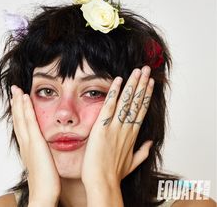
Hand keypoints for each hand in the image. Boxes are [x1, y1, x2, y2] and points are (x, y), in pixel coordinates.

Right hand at [11, 85, 60, 205]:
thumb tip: (45, 151)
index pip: (22, 127)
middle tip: (14, 92)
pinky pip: (29, 121)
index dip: (19, 114)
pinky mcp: (35, 142)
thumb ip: (43, 155)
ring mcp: (29, 142)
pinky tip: (25, 98)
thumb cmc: (47, 181)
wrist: (44, 193)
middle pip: (19, 120)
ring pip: (21, 118)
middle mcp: (26, 143)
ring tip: (17, 91)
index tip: (19, 102)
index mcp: (28, 148)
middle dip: (16, 105)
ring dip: (19, 103)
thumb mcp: (43, 163)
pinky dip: (25, 109)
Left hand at [82, 66, 153, 187]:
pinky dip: (114, 92)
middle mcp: (127, 128)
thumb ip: (143, 152)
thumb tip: (150, 144)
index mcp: (133, 135)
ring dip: (132, 84)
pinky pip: (109, 106)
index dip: (146, 95)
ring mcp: (115, 127)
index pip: (142, 110)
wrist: (102, 182)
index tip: (150, 84)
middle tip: (146, 70)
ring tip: (137, 71)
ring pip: (126, 101)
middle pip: (137, 102)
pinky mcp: (102, 127)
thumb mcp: (133, 163)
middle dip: (142, 84)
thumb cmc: (115, 174)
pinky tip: (118, 80)